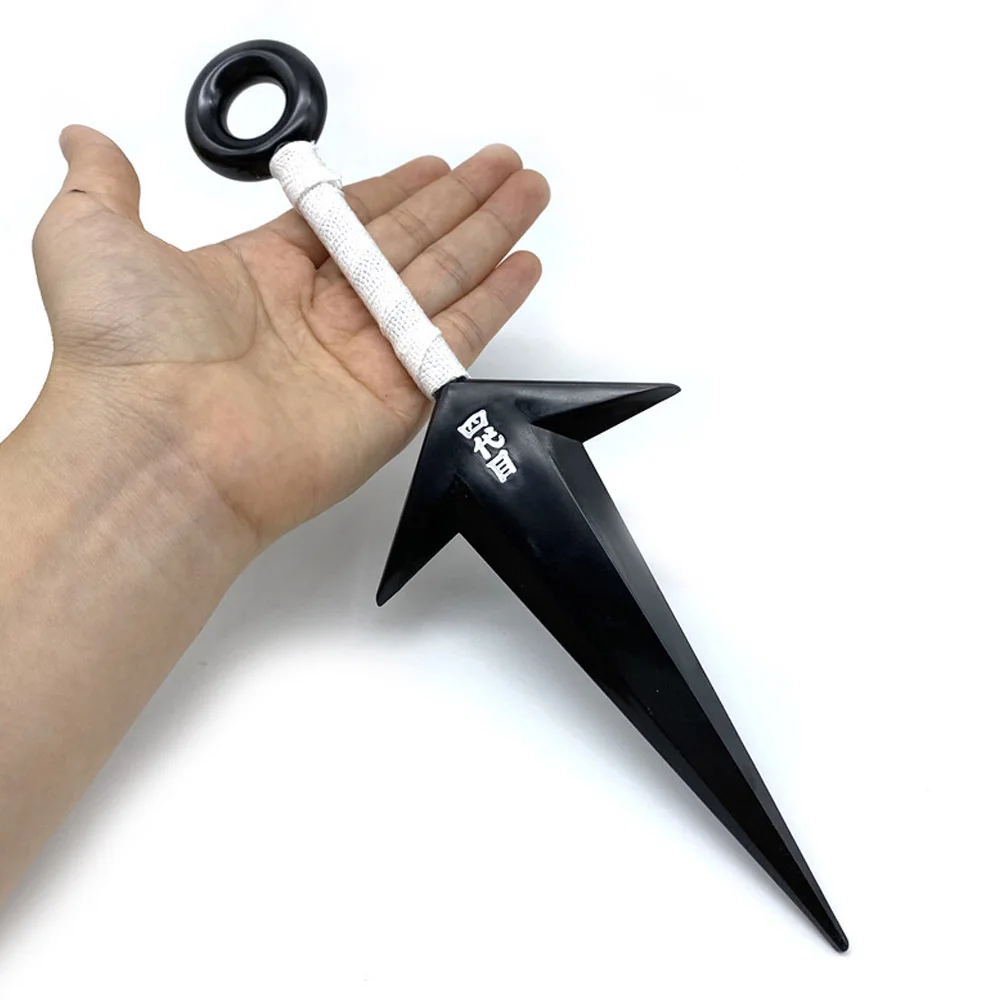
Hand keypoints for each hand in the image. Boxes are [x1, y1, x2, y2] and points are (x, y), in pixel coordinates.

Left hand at [31, 126, 548, 548]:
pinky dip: (494, 302)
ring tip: (529, 195)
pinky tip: (523, 265)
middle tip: (506, 168)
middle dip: (462, 202)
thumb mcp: (89, 238)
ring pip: (442, 280)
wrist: (162, 449)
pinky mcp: (394, 401)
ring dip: (490, 235)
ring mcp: (360, 358)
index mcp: (261, 275)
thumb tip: (86, 141)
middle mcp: (316, 316)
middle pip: (408, 243)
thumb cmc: (127, 353)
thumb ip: (103, 184)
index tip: (438, 165)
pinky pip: (455, 340)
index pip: (348, 220)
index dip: (398, 189)